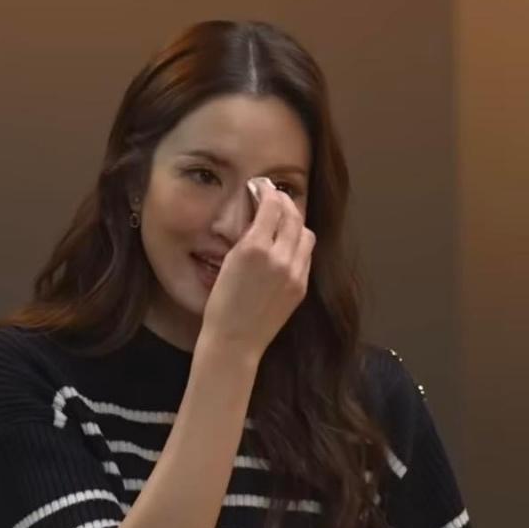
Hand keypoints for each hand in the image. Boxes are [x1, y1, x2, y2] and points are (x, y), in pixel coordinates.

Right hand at [199, 176, 314, 360]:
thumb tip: (260, 215)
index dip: (268, 191)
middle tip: (274, 198)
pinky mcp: (301, 287)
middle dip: (284, 202)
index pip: (272, 206)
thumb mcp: (228, 262)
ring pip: (305, 234)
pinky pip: (306, 256)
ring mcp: (294, 273)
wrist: (235, 340)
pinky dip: (298, 245)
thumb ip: (248, 236)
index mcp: (255, 248)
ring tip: (282, 222)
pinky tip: (286, 247)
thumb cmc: (222, 304)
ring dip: (295, 223)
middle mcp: (279, 258)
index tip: (262, 186)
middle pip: (293, 216)